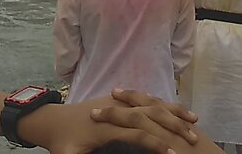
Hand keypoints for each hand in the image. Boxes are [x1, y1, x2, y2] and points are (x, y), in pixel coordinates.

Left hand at [24, 89, 201, 153]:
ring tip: (193, 125)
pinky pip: (148, 99)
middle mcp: (117, 110)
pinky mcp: (119, 102)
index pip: (137, 132)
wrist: (49, 121)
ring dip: (175, 113)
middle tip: (193, 143)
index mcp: (106, 126)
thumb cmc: (60, 143)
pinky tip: (180, 114)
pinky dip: (167, 105)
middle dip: (174, 127)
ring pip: (154, 104)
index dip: (156, 143)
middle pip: (152, 114)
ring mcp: (119, 104)